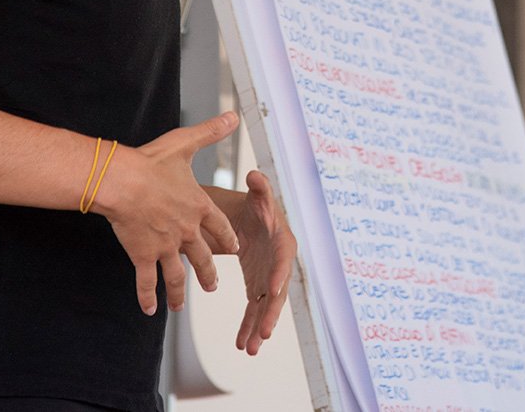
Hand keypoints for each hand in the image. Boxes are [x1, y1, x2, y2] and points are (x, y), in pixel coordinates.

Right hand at [96, 112, 241, 315]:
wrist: (121, 182)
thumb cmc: (151, 161)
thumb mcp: (185, 143)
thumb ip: (211, 132)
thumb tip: (233, 116)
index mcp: (198, 206)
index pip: (219, 226)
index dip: (226, 237)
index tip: (233, 247)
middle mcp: (186, 230)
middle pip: (203, 257)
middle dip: (208, 273)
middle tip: (213, 285)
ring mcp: (166, 246)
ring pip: (177, 275)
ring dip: (180, 292)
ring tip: (181, 306)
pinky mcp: (144, 256)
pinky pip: (147, 281)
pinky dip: (147, 297)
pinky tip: (149, 310)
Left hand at [216, 170, 295, 355]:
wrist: (251, 218)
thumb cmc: (257, 205)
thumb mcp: (258, 195)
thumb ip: (259, 188)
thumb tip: (255, 175)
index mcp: (283, 243)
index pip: (283, 261)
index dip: (278, 275)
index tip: (270, 291)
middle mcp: (280, 265)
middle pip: (277, 292)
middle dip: (270, 314)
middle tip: (263, 335)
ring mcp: (270, 279)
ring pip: (265, 308)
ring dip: (258, 328)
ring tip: (249, 348)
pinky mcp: (258, 287)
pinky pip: (254, 310)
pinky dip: (248, 326)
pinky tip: (241, 344)